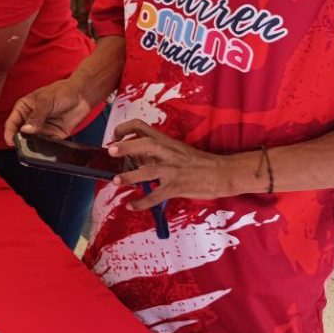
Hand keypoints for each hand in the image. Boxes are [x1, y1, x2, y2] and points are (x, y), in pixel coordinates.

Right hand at [3, 77, 92, 146]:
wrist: (82, 96)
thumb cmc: (62, 91)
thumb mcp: (46, 101)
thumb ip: (36, 116)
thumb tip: (25, 130)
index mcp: (24, 109)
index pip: (12, 122)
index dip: (9, 132)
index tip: (11, 142)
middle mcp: (30, 120)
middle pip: (21, 134)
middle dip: (21, 141)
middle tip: (24, 146)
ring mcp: (41, 128)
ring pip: (33, 141)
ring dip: (34, 145)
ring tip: (36, 147)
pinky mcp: (53, 136)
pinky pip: (47, 145)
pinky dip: (46, 147)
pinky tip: (47, 147)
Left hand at [107, 120, 234, 208]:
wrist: (222, 173)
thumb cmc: (198, 161)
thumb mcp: (176, 150)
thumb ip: (155, 152)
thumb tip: (134, 157)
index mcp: (166, 141)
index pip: (142, 126)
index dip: (125, 128)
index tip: (114, 137)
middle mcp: (168, 153)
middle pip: (145, 144)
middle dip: (126, 147)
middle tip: (111, 151)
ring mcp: (173, 170)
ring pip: (148, 171)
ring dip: (130, 176)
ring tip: (116, 181)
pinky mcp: (177, 187)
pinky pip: (156, 196)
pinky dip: (141, 202)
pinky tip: (130, 206)